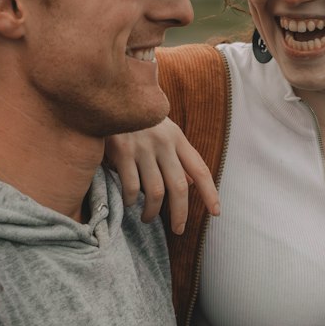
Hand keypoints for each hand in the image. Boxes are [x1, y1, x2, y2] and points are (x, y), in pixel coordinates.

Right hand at [104, 119, 219, 233]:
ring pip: (156, 192)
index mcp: (177, 137)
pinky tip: (129, 203)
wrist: (108, 95)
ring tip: (147, 218)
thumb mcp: (161, 133)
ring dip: (152, 212)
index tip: (215, 213)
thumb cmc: (136, 120)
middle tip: (178, 230)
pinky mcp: (121, 150)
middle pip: (179, 187)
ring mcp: (142, 146)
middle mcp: (163, 142)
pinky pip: (132, 186)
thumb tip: (192, 183)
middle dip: (180, 213)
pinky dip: (131, 200)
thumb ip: (177, 157)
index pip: (200, 169)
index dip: (210, 193)